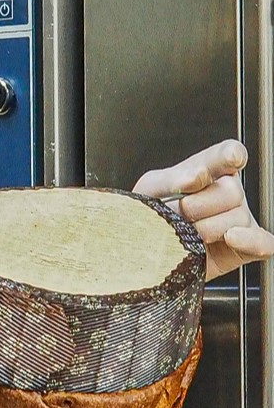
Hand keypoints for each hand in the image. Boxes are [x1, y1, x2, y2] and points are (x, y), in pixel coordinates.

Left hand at [133, 139, 273, 280]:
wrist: (146, 252)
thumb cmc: (150, 217)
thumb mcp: (151, 190)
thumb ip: (172, 178)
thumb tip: (197, 175)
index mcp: (208, 172)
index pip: (227, 155)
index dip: (232, 155)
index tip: (231, 158)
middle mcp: (227, 193)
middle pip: (231, 191)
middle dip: (199, 206)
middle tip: (180, 214)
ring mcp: (238, 221)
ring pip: (238, 219)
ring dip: (207, 229)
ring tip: (188, 234)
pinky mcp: (243, 249)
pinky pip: (262, 244)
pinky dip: (251, 241)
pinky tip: (231, 238)